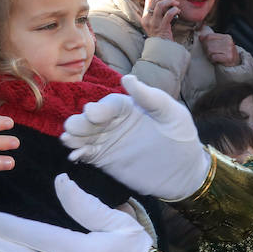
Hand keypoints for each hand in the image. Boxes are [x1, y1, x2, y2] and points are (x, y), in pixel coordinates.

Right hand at [61, 74, 209, 199]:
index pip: (111, 104)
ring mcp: (108, 141)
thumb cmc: (182, 138)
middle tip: (71, 127)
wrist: (184, 173)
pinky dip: (79, 153)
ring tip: (67, 139)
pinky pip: (88, 154)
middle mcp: (115, 121)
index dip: (101, 108)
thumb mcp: (172, 114)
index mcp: (130, 107)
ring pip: (86, 135)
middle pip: (92, 119)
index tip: (92, 113)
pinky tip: (74, 155)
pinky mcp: (105, 160)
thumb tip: (128, 78)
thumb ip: (151, 98)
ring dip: (75, 136)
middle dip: (81, 122)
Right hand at [140, 0, 180, 39]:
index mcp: (145, 17)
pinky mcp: (161, 27)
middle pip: (154, 0)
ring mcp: (153, 23)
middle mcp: (147, 19)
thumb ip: (158, 13)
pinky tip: (177, 11)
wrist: (162, 48)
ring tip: (176, 3)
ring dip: (170, 1)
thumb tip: (165, 1)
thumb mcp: (157, 22)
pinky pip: (168, 14)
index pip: (147, 1)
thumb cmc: (161, 35)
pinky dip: (174, 10)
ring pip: (160, 5)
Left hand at [199, 27, 240, 66]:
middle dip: (206, 50)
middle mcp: (229, 42)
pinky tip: (216, 61)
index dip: (204, 42)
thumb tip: (200, 36)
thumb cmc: (225, 55)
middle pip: (208, 43)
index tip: (205, 46)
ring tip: (214, 57)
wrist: (235, 65)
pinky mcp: (228, 57)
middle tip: (210, 54)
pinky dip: (213, 60)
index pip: (209, 36)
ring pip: (210, 50)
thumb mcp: (219, 45)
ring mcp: (229, 49)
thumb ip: (210, 39)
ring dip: (209, 55)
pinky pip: (213, 57)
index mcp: (226, 37)